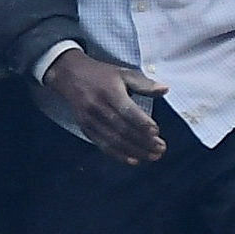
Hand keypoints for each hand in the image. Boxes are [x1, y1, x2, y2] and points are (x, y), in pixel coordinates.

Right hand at [42, 48, 169, 164]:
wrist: (69, 75)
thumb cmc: (101, 74)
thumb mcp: (123, 73)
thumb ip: (144, 83)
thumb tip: (165, 89)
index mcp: (109, 92)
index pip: (127, 111)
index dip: (142, 123)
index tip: (156, 132)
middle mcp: (98, 107)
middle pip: (122, 129)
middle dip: (143, 142)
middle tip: (161, 149)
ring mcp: (90, 119)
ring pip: (114, 140)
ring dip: (134, 151)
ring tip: (152, 156)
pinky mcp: (85, 128)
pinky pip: (103, 145)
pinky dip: (118, 155)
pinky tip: (133, 160)